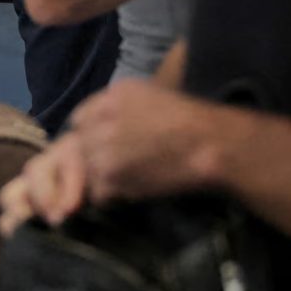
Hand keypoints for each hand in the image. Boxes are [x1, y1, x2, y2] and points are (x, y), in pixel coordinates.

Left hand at [0, 83, 231, 236]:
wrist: (210, 143)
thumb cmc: (191, 119)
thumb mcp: (150, 94)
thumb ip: (117, 104)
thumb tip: (97, 120)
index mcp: (109, 97)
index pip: (80, 119)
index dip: (92, 134)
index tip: (106, 145)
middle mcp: (98, 120)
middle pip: (80, 145)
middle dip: (96, 156)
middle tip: (120, 166)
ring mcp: (100, 149)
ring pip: (85, 170)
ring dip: (103, 178)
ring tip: (131, 178)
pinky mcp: (108, 177)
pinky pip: (97, 193)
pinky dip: (112, 197)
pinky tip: (134, 191)